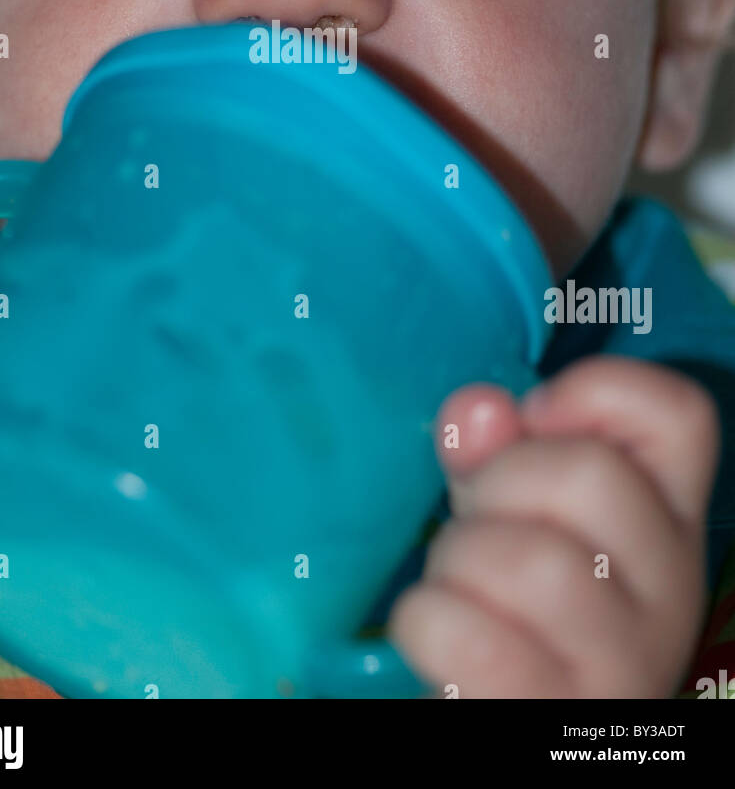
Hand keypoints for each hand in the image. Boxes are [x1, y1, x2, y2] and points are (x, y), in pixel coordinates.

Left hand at [387, 356, 718, 697]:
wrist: (507, 711)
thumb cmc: (510, 603)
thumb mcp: (506, 510)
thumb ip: (493, 450)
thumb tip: (477, 409)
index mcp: (666, 521)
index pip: (682, 415)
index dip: (598, 391)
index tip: (537, 416)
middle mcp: (671, 590)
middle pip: (591, 475)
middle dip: (499, 480)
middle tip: (480, 521)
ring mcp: (626, 665)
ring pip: (534, 564)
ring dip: (458, 558)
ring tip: (457, 582)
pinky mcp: (558, 719)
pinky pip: (474, 643)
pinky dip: (428, 622)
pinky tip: (436, 632)